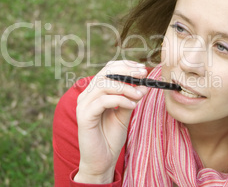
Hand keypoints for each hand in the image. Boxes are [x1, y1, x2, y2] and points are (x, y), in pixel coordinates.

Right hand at [74, 60, 147, 183]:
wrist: (101, 161)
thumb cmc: (110, 137)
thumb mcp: (124, 114)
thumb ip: (131, 98)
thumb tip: (144, 84)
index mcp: (95, 92)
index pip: (108, 69)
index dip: (125, 65)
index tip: (142, 69)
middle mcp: (87, 95)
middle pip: (105, 73)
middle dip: (126, 71)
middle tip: (143, 74)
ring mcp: (83, 105)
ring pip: (104, 85)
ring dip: (125, 88)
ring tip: (139, 95)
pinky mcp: (84, 116)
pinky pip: (103, 101)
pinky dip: (120, 100)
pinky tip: (132, 106)